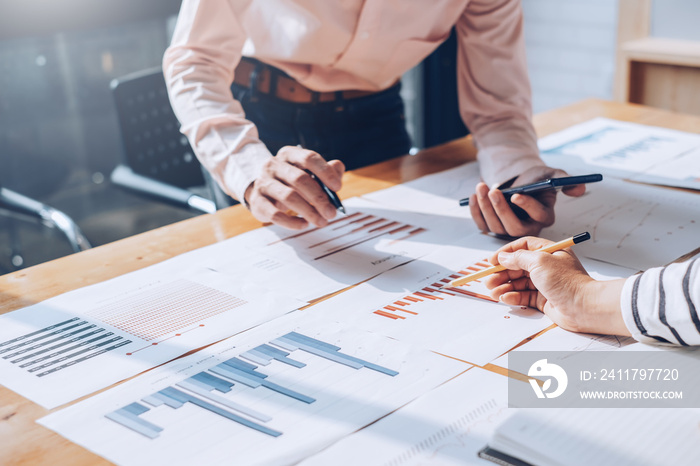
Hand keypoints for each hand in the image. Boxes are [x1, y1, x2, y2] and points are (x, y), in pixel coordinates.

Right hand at [244, 146, 344, 229]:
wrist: (264, 192)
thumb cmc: (292, 182)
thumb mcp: (310, 173)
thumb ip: (327, 170)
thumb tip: (338, 167)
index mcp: (289, 154)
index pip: (308, 158)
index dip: (325, 172)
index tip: (337, 187)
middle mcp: (273, 165)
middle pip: (299, 179)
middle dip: (319, 198)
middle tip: (331, 213)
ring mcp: (263, 183)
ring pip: (288, 197)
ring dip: (308, 211)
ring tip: (321, 221)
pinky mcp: (257, 201)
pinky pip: (275, 214)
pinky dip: (292, 222)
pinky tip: (304, 224)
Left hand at [469, 166, 585, 236]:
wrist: (518, 180)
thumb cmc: (535, 178)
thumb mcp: (550, 174)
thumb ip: (564, 179)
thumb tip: (579, 188)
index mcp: (544, 216)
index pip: (538, 216)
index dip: (527, 206)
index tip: (516, 194)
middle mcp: (527, 227)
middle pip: (513, 226)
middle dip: (501, 209)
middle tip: (493, 190)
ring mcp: (509, 230)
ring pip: (496, 225)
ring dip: (486, 206)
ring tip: (482, 187)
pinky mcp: (494, 227)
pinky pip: (483, 224)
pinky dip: (476, 210)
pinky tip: (474, 196)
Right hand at [484, 236, 629, 335]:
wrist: (584, 307)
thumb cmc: (567, 281)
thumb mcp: (539, 261)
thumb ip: (518, 258)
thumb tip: (503, 257)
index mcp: (549, 252)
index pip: (523, 247)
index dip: (506, 253)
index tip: (492, 261)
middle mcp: (547, 266)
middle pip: (518, 266)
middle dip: (502, 273)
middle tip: (488, 280)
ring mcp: (545, 283)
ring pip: (518, 282)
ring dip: (504, 286)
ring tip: (493, 292)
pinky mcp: (543, 299)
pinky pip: (523, 296)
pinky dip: (513, 297)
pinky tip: (505, 298)